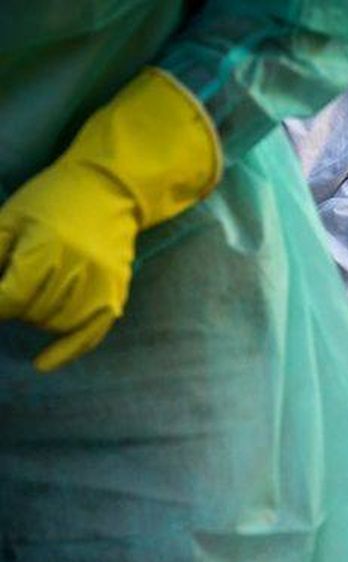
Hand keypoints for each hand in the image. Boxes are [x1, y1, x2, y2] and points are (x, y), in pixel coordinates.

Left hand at [0, 68, 219, 370]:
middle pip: (29, 313)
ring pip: (54, 324)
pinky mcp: (115, 296)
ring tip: (34, 294)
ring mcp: (100, 287)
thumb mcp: (9, 218)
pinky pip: (90, 335)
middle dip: (14, 305)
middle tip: (15, 283)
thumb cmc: (51, 199)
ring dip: (36, 317)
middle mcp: (77, 272)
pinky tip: (43, 364)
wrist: (111, 190)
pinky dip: (66, 352)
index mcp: (45, 249)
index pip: (7, 299)